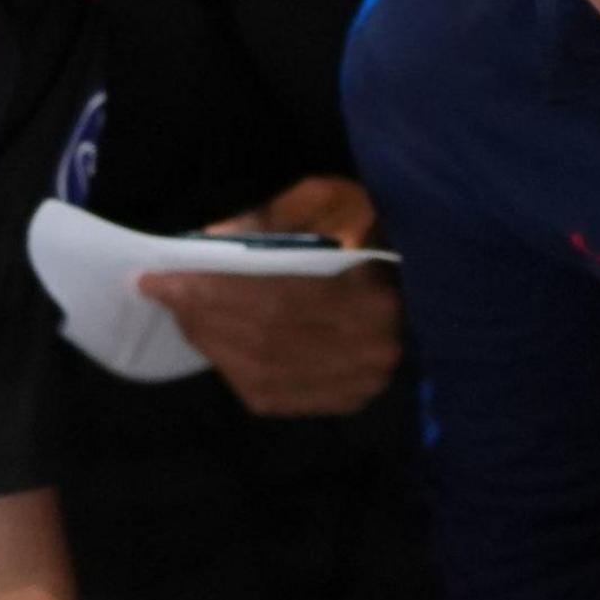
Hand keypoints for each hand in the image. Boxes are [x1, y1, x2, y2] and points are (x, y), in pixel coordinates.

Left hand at [137, 176, 401, 417]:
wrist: (444, 283)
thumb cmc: (387, 230)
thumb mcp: (338, 201)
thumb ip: (275, 218)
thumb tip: (210, 242)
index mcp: (371, 291)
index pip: (271, 298)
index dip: (208, 291)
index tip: (156, 277)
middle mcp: (369, 347)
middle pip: (261, 338)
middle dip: (200, 314)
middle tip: (159, 292)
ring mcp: (361, 381)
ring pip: (262, 373)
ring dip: (211, 344)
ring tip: (182, 313)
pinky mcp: (350, 398)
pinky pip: (275, 397)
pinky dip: (234, 372)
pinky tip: (215, 345)